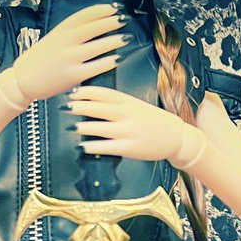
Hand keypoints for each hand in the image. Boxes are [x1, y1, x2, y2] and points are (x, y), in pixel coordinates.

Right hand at [4, 3, 128, 104]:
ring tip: (125, 37)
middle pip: (93, 27)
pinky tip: (117, 58)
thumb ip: (70, 32)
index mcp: (60, 31)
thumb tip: (94, 24)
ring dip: (114, 40)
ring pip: (97, 46)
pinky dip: (108, 62)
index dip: (101, 9)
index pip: (84, 15)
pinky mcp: (72, 75)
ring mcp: (69, 59)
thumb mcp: (52, 39)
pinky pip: (95, 67)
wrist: (23, 80)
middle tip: (124, 19)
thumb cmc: (39, 60)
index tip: (114, 7)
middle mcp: (65, 42)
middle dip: (111, 22)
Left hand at [68, 86, 206, 168]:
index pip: (103, 93)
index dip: (85, 92)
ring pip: (99, 128)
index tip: (72, 92)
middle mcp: (127, 114)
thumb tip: (92, 102)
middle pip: (98, 108)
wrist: (176, 137)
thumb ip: (118, 103)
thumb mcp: (137, 106)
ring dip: (82, 126)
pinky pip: (107, 147)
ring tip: (70, 126)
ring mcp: (128, 132)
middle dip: (79, 106)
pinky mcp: (130, 148)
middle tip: (64, 106)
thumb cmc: (153, 121)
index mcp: (128, 102)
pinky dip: (92, 146)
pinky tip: (82, 146)